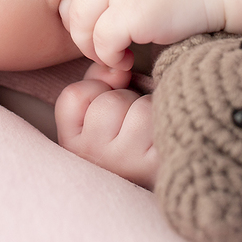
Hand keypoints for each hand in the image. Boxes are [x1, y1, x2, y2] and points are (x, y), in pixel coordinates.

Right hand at [55, 62, 157, 189]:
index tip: (105, 107)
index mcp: (73, 143)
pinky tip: (162, 132)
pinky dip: (166, 116)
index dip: (94, 89)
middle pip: (112, 101)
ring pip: (139, 109)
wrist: (168, 173)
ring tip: (149, 127)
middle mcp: (95, 157)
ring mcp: (126, 163)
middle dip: (127, 99)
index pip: (75, 95)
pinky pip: (160, 120)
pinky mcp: (156, 165)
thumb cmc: (125, 133)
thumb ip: (99, 78)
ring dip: (149, 109)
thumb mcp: (99, 105)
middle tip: (131, 120)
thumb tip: (119, 68)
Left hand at [59, 0, 224, 69]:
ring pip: (79, 23)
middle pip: (70, 1)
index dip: (86, 6)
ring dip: (91, 47)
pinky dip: (108, 56)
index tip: (102, 22)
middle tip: (101, 44)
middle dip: (80, 30)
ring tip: (113, 55)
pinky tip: (125, 59)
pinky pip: (102, 42)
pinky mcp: (131, 12)